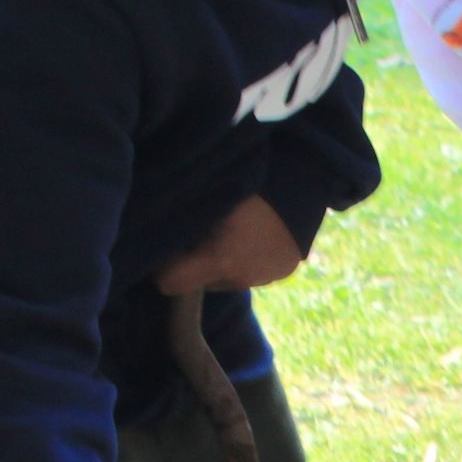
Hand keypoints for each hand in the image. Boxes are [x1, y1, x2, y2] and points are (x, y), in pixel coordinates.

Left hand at [154, 194, 309, 295]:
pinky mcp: (283, 272)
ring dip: (223, 259)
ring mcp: (265, 278)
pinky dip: (248, 256)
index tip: (164, 250)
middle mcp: (241, 277)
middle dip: (196, 262)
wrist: (308, 178)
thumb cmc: (250, 182)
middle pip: (201, 283)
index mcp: (220, 259)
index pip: (169, 283)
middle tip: (201, 230)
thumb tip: (154, 227)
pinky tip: (255, 233)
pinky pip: (253, 271)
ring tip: (232, 228)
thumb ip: (181, 218)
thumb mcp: (208, 197)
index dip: (162, 268)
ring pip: (228, 277)